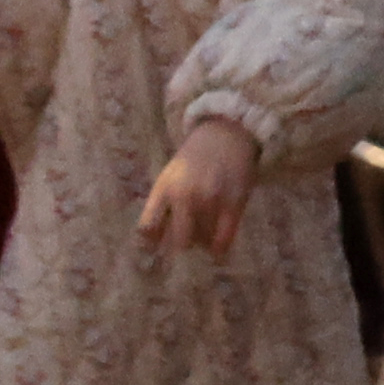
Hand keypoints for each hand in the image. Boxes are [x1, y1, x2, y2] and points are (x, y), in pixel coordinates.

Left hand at [141, 115, 259, 255]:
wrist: (226, 135)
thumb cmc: (194, 159)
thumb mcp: (168, 178)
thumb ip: (159, 207)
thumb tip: (150, 243)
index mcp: (163, 189)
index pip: (148, 228)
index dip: (152, 243)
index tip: (157, 249)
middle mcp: (185, 196)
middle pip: (179, 241)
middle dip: (182, 246)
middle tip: (187, 245)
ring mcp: (211, 200)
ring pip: (203, 240)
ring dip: (203, 243)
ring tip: (205, 238)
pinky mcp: (234, 203)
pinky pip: (224, 238)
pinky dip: (220, 248)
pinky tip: (218, 249)